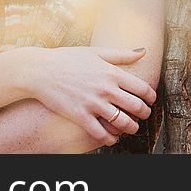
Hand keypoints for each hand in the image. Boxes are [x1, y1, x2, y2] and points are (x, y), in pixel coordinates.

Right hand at [26, 46, 156, 146]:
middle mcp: (105, 88)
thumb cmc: (66, 59)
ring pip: (122, 122)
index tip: (150, 101)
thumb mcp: (95, 52)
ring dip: (130, 128)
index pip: (142, 88)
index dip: (151, 97)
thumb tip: (143, 51)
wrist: (39, 70)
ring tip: (130, 128)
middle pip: (136, 107)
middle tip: (143, 115)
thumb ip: (121, 54)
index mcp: (111, 72)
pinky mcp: (80, 116)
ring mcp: (93, 103)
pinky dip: (111, 139)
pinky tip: (112, 138)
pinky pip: (102, 133)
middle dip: (144, 114)